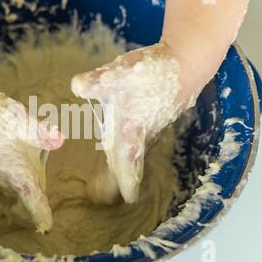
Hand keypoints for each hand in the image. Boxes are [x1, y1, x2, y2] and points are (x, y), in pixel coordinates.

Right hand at [0, 83, 63, 232]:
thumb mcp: (21, 121)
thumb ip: (41, 133)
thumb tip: (61, 140)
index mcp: (16, 173)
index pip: (33, 201)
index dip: (42, 214)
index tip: (47, 225)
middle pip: (19, 193)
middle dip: (30, 192)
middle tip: (38, 187)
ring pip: (3, 182)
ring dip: (13, 179)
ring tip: (21, 166)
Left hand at [71, 43, 197, 203]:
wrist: (186, 61)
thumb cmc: (153, 71)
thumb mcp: (122, 72)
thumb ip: (98, 81)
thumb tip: (76, 86)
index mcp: (131, 129)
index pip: (127, 163)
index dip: (126, 182)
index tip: (128, 200)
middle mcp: (143, 134)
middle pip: (130, 163)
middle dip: (120, 180)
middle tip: (106, 198)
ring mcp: (151, 126)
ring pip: (136, 153)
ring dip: (126, 168)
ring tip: (113, 181)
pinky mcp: (155, 118)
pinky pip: (140, 141)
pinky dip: (131, 152)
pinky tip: (125, 150)